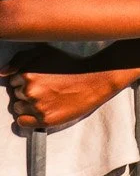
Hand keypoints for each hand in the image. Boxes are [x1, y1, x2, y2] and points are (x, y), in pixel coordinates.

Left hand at [6, 61, 139, 131]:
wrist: (94, 80)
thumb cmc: (70, 65)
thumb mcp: (44, 53)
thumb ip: (20, 60)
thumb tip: (3, 73)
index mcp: (27, 74)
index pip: (13, 81)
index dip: (25, 80)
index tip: (39, 80)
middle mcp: (30, 90)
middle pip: (15, 95)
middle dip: (26, 92)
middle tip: (45, 89)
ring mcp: (37, 106)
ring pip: (17, 108)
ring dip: (27, 105)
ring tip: (46, 99)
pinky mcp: (45, 120)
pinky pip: (22, 122)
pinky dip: (28, 118)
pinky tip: (41, 110)